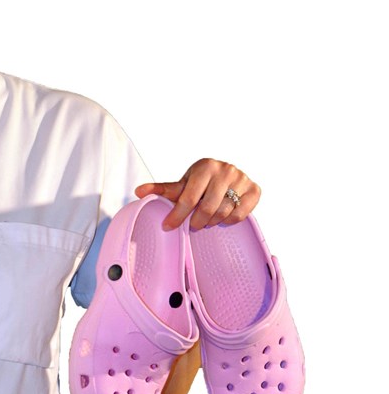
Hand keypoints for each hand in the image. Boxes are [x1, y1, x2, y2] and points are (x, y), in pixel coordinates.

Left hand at [135, 158, 260, 230]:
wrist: (229, 175)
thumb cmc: (202, 182)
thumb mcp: (184, 183)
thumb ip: (163, 190)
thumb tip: (138, 192)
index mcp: (205, 166)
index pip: (188, 197)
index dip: (177, 215)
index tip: (168, 226)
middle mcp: (226, 170)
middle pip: (207, 208)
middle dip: (196, 221)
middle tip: (193, 225)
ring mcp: (242, 179)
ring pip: (223, 212)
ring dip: (212, 221)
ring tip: (206, 220)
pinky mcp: (255, 190)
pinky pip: (240, 215)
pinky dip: (229, 221)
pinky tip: (223, 217)